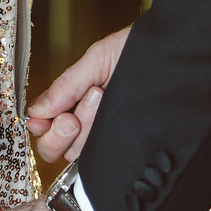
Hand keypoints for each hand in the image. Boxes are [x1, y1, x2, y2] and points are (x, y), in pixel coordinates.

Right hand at [26, 25, 131, 163]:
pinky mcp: (123, 149)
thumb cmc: (138, 51)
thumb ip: (66, 85)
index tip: (44, 119)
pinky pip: (101, 160)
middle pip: (52, 149)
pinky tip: (110, 118)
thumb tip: (36, 112)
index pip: (41, 126)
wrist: (175, 53)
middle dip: (59, 133)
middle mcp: (85, 123)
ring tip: (101, 95)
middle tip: (71, 117)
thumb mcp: (97, 59)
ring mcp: (104, 137)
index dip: (39, 126)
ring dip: (85, 125)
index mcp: (72, 100)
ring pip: (75, 154)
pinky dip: (100, 143)